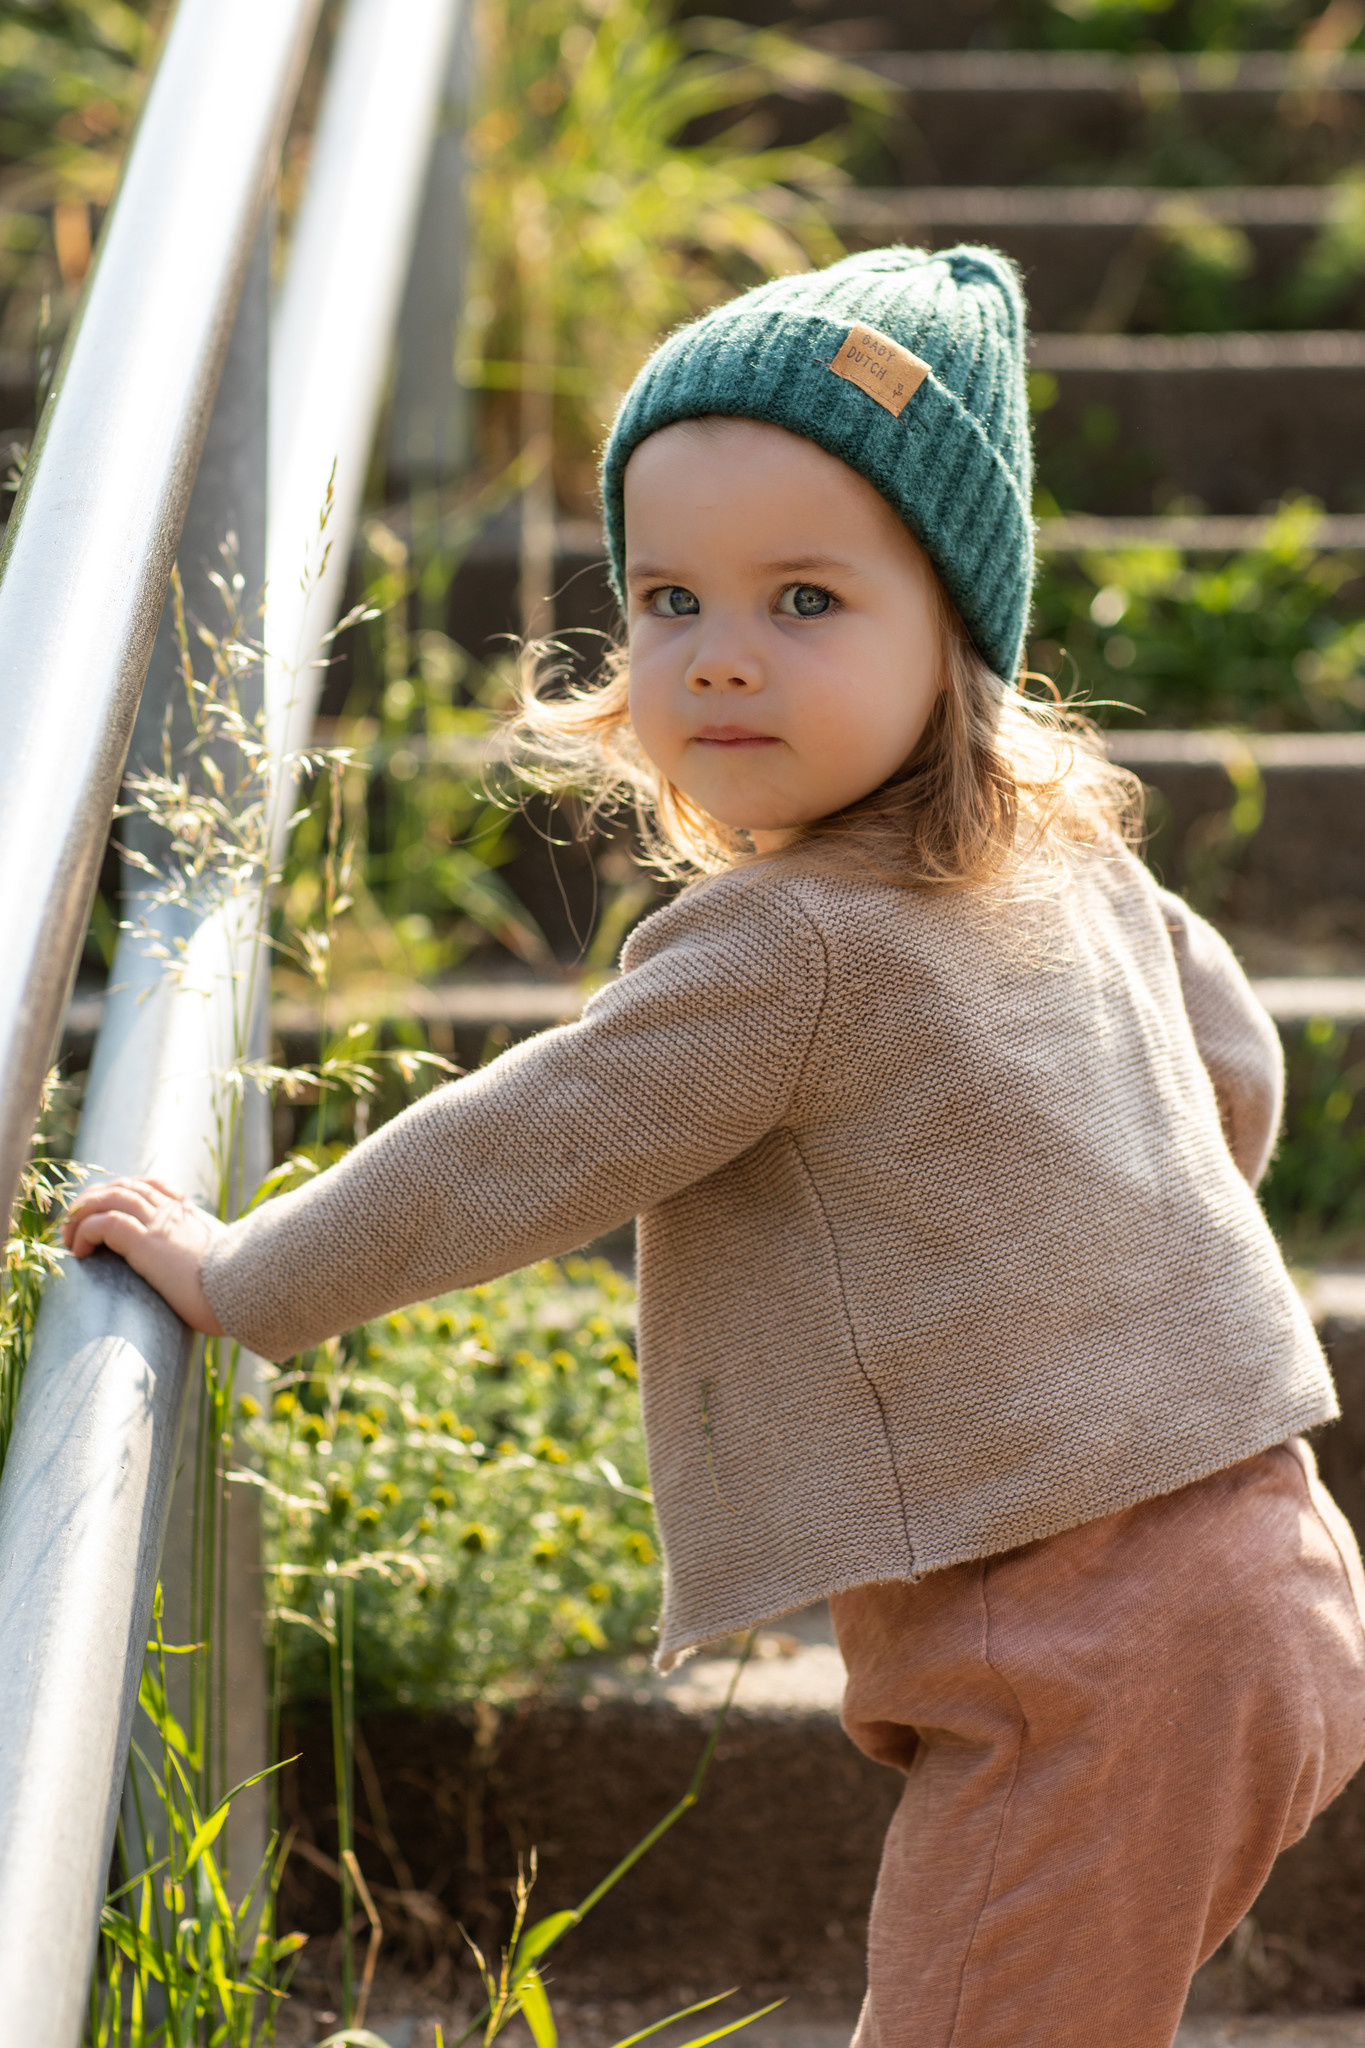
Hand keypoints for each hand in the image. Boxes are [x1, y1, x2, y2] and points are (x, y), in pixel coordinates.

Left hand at [62, 1176, 226, 1336]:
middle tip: (75, 1223)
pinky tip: (79, 1252)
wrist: (246, 1290)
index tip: (106, 1209)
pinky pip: (103, 1223)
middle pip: (122, 1186)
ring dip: (80, 1215)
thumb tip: (222, 1275)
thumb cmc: (239, 1287)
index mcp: (190, 1214)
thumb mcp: (227, 1262)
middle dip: (93, 1200)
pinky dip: (84, 1232)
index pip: (150, 1185)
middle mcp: (172, 1210)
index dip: (123, 1191)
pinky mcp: (145, 1240)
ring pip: (107, 1198)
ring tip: (68, 1238)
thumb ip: (214, 1256)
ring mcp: (159, 1223)